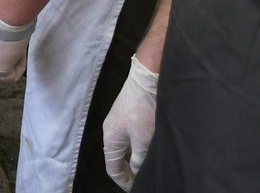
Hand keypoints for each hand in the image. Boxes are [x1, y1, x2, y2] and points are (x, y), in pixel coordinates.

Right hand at [102, 55, 159, 189]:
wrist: (146, 78)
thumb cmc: (143, 110)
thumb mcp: (143, 140)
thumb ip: (139, 160)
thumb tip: (137, 171)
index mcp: (110, 139)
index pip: (112, 168)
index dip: (124, 182)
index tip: (137, 187)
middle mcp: (111, 131)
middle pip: (117, 159)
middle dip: (129, 171)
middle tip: (143, 178)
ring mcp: (119, 121)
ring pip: (124, 148)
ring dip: (134, 159)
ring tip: (148, 165)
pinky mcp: (128, 114)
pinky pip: (129, 137)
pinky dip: (136, 147)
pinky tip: (149, 148)